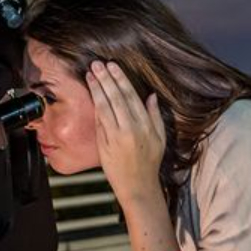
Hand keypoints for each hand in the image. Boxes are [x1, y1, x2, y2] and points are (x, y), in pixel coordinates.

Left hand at [86, 61, 165, 206]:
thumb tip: (151, 96)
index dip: (120, 80)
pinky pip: (98, 122)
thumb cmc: (149, 162)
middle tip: (97, 64)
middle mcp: (130, 129)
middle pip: (116, 98)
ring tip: (90, 74)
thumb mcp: (160, 138)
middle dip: (106, 79)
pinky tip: (90, 94)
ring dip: (97, 89)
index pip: (131, 97)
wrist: (137, 186)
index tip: (113, 66)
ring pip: (104, 107)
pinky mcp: (104, 145)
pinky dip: (94, 106)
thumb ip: (155, 116)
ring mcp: (115, 137)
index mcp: (145, 126)